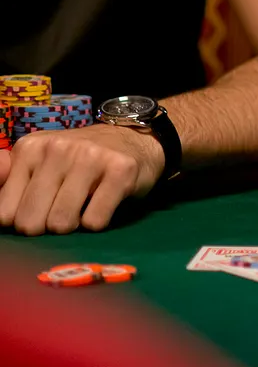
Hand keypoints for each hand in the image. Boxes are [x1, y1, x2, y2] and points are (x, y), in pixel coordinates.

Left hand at [0, 125, 163, 234]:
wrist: (135, 139)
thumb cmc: (78, 161)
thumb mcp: (38, 163)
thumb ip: (8, 181)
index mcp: (29, 148)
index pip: (5, 213)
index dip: (22, 219)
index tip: (39, 207)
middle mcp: (57, 148)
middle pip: (30, 222)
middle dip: (45, 226)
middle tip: (62, 210)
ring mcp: (90, 156)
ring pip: (61, 223)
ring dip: (73, 225)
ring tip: (83, 206)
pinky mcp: (121, 169)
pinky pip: (95, 221)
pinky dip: (98, 221)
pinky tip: (103, 202)